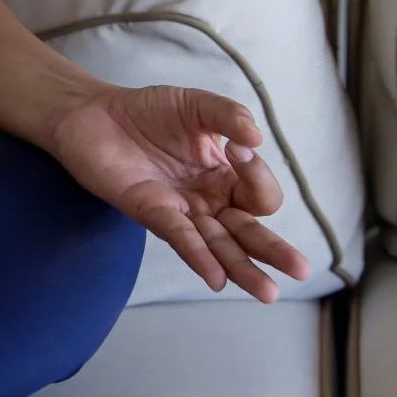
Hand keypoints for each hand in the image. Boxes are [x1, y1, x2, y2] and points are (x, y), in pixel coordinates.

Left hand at [46, 84, 314, 301]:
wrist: (95, 113)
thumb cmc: (149, 110)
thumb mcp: (196, 105)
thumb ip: (229, 116)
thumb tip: (257, 138)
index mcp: (227, 175)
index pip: (259, 193)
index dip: (258, 175)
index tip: (239, 147)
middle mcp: (209, 199)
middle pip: (249, 232)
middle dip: (275, 251)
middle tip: (301, 270)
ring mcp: (182, 210)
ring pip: (220, 247)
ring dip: (244, 269)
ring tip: (269, 292)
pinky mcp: (151, 213)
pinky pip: (181, 240)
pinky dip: (199, 257)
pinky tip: (217, 277)